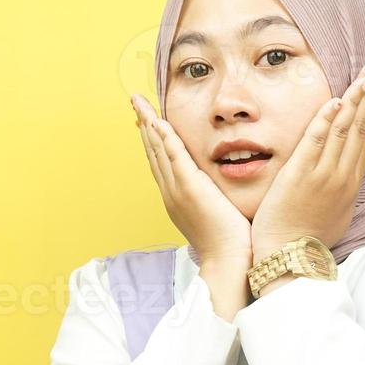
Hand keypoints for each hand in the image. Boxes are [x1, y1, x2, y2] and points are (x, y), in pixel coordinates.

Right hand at [131, 93, 251, 266]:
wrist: (227, 261)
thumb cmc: (229, 243)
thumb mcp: (217, 215)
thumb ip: (214, 199)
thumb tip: (220, 190)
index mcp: (177, 198)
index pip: (161, 162)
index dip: (153, 140)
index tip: (147, 122)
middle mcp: (171, 192)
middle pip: (153, 152)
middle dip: (144, 126)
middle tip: (136, 104)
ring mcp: (177, 189)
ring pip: (158, 149)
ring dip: (148, 123)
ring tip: (139, 103)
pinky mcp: (189, 187)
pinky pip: (173, 155)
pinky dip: (164, 137)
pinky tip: (158, 120)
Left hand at [250, 63, 364, 262]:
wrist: (292, 258)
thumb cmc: (309, 240)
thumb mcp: (336, 216)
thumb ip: (341, 193)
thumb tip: (345, 181)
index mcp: (350, 185)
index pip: (364, 141)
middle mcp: (342, 176)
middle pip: (359, 129)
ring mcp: (323, 175)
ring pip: (343, 130)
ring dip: (353, 100)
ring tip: (361, 77)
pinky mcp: (300, 174)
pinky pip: (315, 140)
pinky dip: (326, 119)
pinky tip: (334, 100)